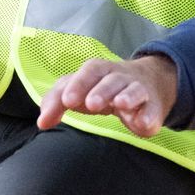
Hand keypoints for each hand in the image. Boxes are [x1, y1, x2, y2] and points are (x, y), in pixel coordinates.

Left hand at [38, 53, 177, 138]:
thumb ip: (56, 102)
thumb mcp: (78, 90)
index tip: (67, 101)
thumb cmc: (103, 88)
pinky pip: (152, 110)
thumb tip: (42, 123)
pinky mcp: (153, 107)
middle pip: (111, 80)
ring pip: (134, 90)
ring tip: (120, 105)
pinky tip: (142, 123)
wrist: (147, 83)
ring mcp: (138, 91)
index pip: (87, 73)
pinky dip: (149, 115)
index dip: (78, 85)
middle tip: (91, 104)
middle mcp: (119, 77)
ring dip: (127, 96)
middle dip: (102, 91)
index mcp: (98, 71)